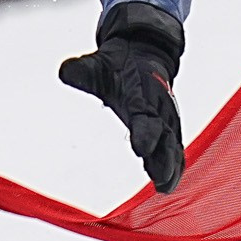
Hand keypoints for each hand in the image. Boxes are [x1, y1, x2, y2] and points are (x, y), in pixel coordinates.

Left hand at [58, 2, 186, 193]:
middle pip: (165, 137)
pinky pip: (175, 149)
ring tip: (166, 186)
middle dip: (164, 157)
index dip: (145, 132)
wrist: (141, 55)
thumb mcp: (96, 64)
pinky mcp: (168, 128)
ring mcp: (166, 120)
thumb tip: (64, 71)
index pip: (145, 117)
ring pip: (173, 146)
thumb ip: (82, 71)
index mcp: (142, 95)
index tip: (141, 148)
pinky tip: (169, 184)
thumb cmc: (115, 64)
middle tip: (160, 177)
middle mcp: (159, 109)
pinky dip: (175, 166)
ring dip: (171, 166)